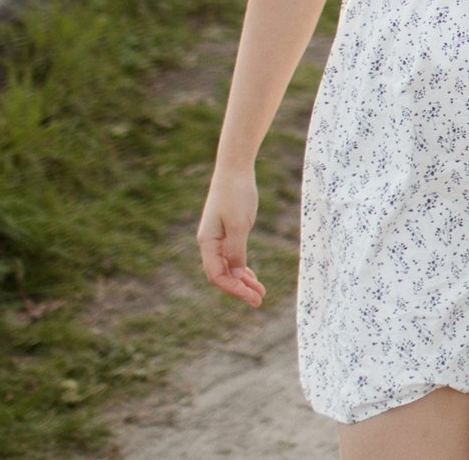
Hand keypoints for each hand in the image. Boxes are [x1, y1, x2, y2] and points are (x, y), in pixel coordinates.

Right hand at [197, 168, 265, 305]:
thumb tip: (237, 275)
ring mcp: (217, 238)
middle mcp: (209, 242)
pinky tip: (252, 277)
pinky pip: (232, 256)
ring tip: (260, 292)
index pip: (217, 275)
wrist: (235, 169)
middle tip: (260, 299)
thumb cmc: (236, 194)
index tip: (252, 296)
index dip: (234, 288)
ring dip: (243, 280)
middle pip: (222, 274)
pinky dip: (242, 268)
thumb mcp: (239, 224)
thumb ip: (236, 251)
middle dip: (240, 288)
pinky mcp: (226, 232)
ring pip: (228, 266)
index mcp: (208, 242)